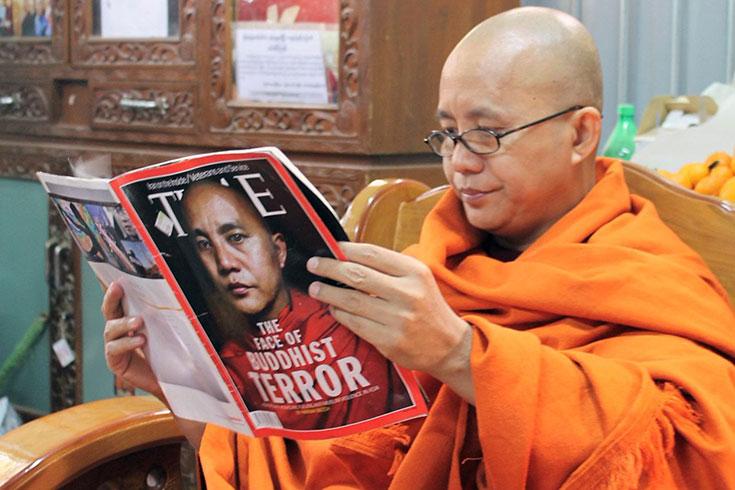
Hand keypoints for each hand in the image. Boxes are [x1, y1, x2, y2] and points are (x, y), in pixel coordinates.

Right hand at [102, 282, 161, 397]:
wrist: (171, 380)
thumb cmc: (169, 352)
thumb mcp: (168, 331)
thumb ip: (164, 317)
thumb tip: (175, 293)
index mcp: (129, 320)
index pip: (121, 302)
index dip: (117, 291)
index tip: (119, 280)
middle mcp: (118, 331)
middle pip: (109, 311)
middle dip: (111, 298)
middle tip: (118, 288)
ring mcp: (114, 346)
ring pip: (111, 329)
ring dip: (124, 323)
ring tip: (139, 322)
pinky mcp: (115, 362)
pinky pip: (115, 349)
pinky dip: (127, 343)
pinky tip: (140, 340)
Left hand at [307, 242, 474, 402]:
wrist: (449, 346)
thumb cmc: (427, 307)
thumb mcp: (418, 279)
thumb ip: (388, 268)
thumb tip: (348, 256)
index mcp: (415, 272)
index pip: (373, 254)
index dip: (346, 250)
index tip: (330, 247)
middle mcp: (408, 294)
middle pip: (358, 276)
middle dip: (330, 268)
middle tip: (313, 265)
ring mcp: (398, 320)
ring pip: (352, 301)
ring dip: (329, 293)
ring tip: (316, 287)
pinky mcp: (389, 341)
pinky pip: (355, 324)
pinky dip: (340, 314)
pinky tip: (333, 308)